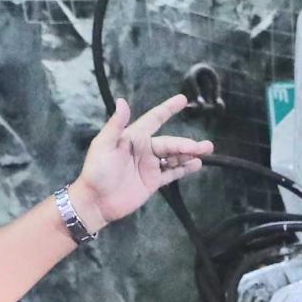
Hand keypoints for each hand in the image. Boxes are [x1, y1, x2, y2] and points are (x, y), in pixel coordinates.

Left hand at [68, 95, 212, 229]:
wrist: (96, 202)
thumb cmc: (96, 171)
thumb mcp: (103, 145)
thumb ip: (115, 125)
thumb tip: (123, 101)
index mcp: (133, 137)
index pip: (154, 119)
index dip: (168, 109)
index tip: (183, 99)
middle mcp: (144, 150)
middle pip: (170, 143)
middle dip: (187, 144)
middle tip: (203, 146)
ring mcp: (149, 166)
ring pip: (174, 157)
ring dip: (189, 154)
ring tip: (205, 151)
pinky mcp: (153, 182)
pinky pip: (172, 173)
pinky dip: (184, 169)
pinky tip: (196, 164)